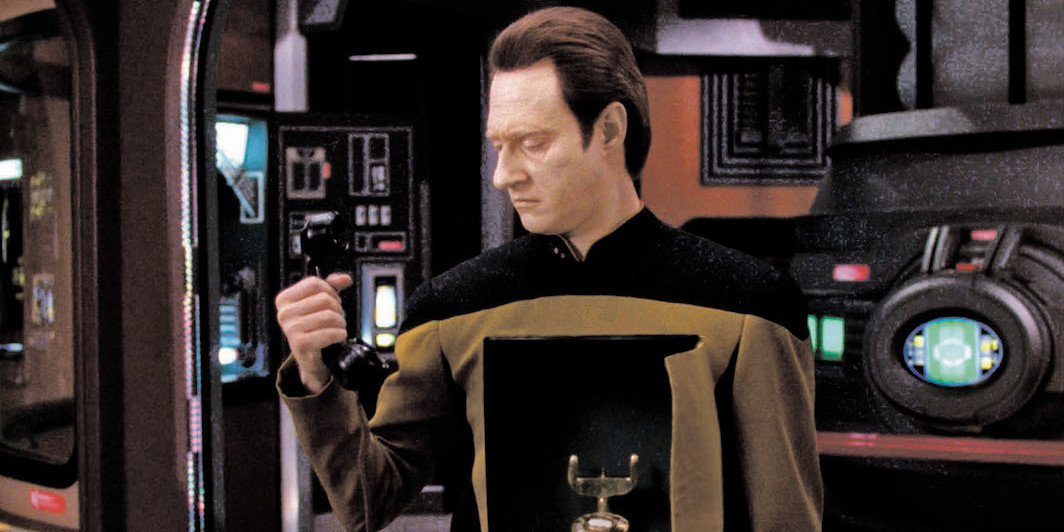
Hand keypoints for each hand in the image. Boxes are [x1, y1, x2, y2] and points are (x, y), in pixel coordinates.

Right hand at [275, 273, 353, 392]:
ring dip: (340, 323)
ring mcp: (291, 329)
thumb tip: (345, 278)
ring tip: (336, 328)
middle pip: (324, 298)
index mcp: (284, 299)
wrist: (309, 358)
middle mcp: (284, 313)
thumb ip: (331, 286)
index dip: (329, 290)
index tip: (330, 301)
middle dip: (337, 308)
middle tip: (335, 317)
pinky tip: (336, 337)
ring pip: (330, 315)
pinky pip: (331, 333)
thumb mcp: (319, 303)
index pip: (314, 282)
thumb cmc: (313, 328)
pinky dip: (340, 335)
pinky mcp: (301, 344)